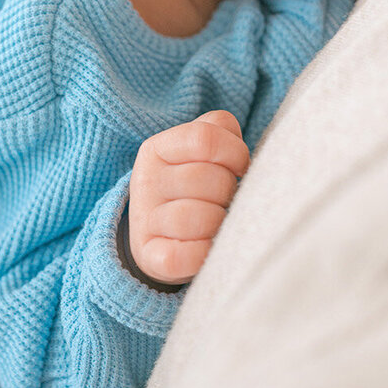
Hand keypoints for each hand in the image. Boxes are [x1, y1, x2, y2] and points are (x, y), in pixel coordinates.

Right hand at [126, 111, 249, 286]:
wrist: (161, 235)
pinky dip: (206, 252)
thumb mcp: (202, 148)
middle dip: (229, 191)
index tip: (240, 168)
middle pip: (207, 178)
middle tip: (226, 200)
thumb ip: (222, 130)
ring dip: (220, 222)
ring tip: (219, 223)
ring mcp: (145, 221)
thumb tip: (243, 152)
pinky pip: (187, 255)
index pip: (205, 138)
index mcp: (157, 149)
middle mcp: (146, 182)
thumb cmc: (195, 185)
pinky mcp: (151, 257)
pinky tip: (209, 246)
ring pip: (199, 217)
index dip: (235, 153)